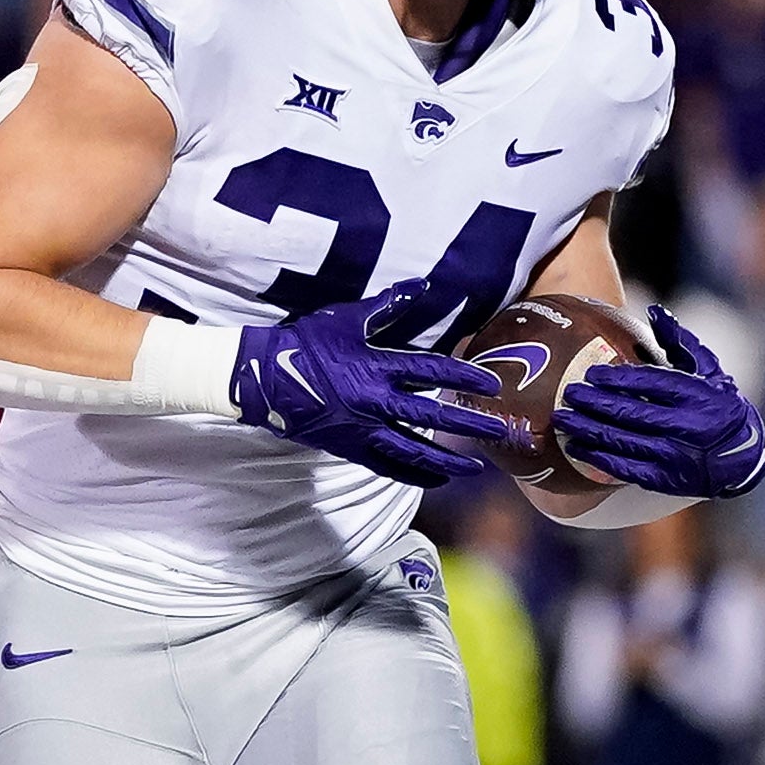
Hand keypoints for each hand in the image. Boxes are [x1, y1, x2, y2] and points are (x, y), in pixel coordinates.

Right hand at [230, 276, 506, 486]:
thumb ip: (387, 306)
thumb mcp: (346, 319)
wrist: (264, 377)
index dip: (465, 378)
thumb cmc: (305, 343)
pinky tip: (437, 478)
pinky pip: (388, 466)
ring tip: (476, 467)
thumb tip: (422, 286)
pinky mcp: (350, 448)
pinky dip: (414, 474)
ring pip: (414, 451)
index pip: (433, 373)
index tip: (491, 385)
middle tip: (499, 432)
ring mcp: (363, 429)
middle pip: (432, 417)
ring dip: (448, 460)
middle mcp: (376, 402)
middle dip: (469, 425)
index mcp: (378, 367)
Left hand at [555, 306, 764, 499]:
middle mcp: (688, 426)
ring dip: (589, 430)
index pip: (653, 383)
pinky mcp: (667, 480)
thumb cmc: (719, 405)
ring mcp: (677, 456)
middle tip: (568, 393)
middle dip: (595, 403)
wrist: (743, 457)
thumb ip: (680, 342)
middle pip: (632, 412)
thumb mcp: (709, 370)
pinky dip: (598, 459)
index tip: (592, 373)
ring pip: (624, 441)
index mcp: (698, 395)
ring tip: (562, 419)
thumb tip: (654, 311)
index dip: (620, 378)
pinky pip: (626, 469)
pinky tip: (576, 449)